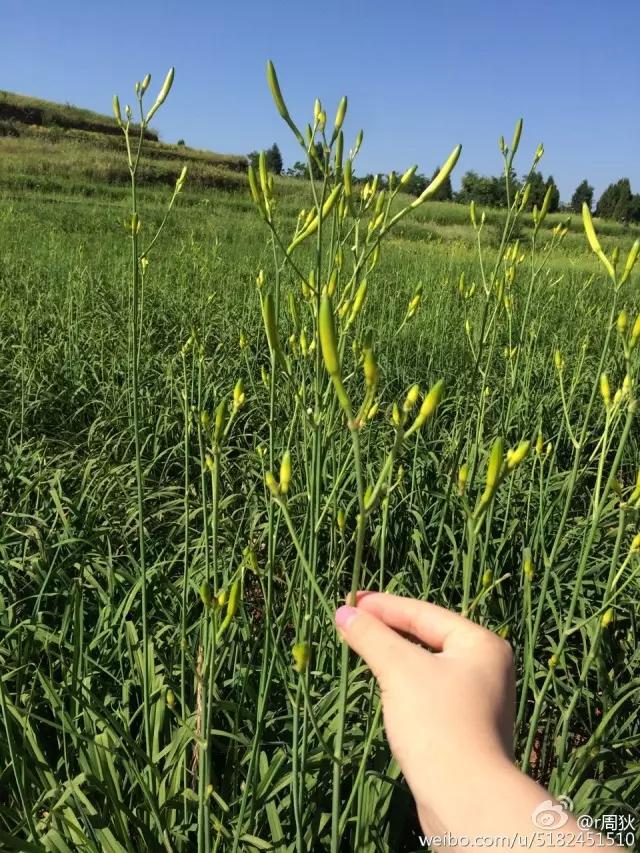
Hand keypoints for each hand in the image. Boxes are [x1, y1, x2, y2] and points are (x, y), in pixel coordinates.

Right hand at [335, 593, 525, 838]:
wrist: (467, 801)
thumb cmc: (438, 723)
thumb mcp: (400, 670)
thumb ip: (372, 636)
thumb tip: (344, 612)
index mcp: (481, 644)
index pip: (424, 613)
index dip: (384, 606)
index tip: (350, 600)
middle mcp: (486, 668)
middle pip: (427, 637)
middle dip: (387, 629)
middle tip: (351, 620)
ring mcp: (478, 700)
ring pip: (426, 666)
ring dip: (393, 656)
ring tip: (361, 646)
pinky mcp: (464, 729)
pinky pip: (428, 692)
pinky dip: (403, 683)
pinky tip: (382, 685)